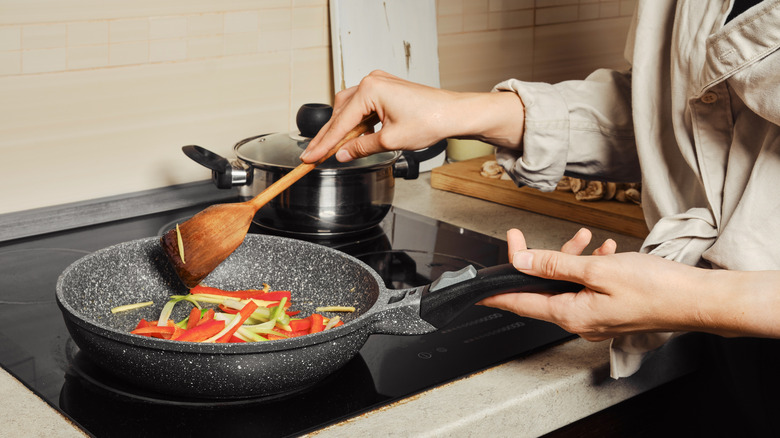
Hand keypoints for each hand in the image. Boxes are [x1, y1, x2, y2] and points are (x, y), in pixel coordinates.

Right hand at [300, 70, 524, 162]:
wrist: (453, 113)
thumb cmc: (430, 120)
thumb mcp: (391, 141)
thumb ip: (362, 147)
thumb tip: (343, 154)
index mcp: (370, 89)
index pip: (340, 122)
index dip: (323, 144)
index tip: (309, 157)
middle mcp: (371, 81)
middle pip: (341, 113)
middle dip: (329, 136)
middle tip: (314, 155)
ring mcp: (379, 84)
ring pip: (350, 110)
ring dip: (342, 130)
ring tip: (331, 150)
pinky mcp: (386, 90)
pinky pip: (363, 107)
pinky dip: (356, 123)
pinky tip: (352, 138)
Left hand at [479, 228, 711, 340]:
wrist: (697, 299)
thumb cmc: (655, 289)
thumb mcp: (597, 270)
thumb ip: (554, 266)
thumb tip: (522, 263)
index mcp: (571, 314)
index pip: (521, 303)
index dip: (496, 294)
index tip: (477, 290)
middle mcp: (580, 320)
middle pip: (541, 290)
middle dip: (534, 261)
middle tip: (520, 239)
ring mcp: (596, 316)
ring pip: (566, 284)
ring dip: (569, 258)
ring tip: (581, 237)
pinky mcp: (610, 309)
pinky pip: (588, 286)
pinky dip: (590, 266)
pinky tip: (603, 249)